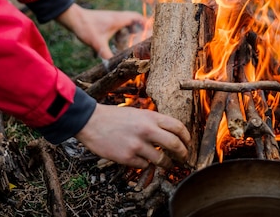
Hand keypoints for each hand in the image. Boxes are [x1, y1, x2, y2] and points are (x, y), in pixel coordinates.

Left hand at [56, 3, 144, 58]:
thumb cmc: (86, 27)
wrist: (72, 18)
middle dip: (139, 27)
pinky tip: (117, 39)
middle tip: (144, 37)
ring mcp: (110, 18)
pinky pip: (117, 23)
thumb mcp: (97, 43)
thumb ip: (106, 55)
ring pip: (125, 21)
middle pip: (133, 19)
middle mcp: (116, 17)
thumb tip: (112, 68)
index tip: (152, 30)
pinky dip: (120, 30)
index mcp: (118, 19)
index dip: (146, 23)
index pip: (137, 17)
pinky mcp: (104, 20)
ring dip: (130, 28)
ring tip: (133, 39)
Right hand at [75, 104, 190, 168]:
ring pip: (162, 159)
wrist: (91, 122)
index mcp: (150, 117)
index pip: (178, 127)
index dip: (186, 137)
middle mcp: (146, 130)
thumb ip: (153, 122)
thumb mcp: (138, 113)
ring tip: (165, 163)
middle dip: (183, 154)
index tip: (188, 143)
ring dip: (166, 163)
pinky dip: (145, 164)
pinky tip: (141, 160)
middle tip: (183, 158)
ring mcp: (137, 145)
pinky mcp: (127, 157)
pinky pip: (144, 165)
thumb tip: (169, 134)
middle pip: (175, 145)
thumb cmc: (114, 117)